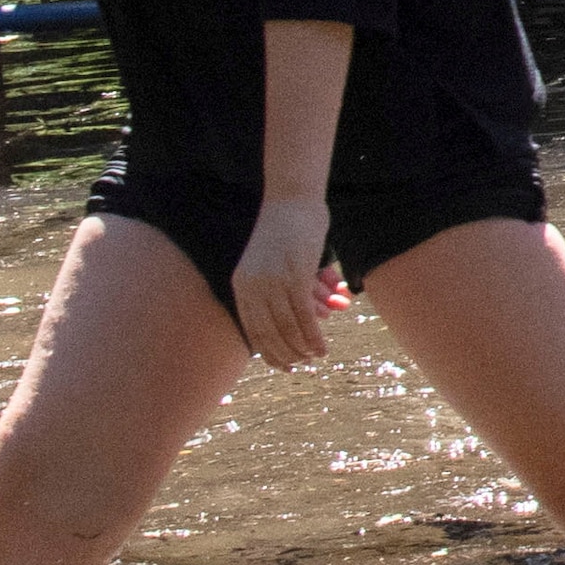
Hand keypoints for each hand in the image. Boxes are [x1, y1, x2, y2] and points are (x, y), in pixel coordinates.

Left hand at [229, 194, 347, 369]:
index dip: (268, 352)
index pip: (252, 329)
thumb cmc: (283, 230)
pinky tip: (322, 347)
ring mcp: (274, 282)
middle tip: (300, 365)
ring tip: (314, 357)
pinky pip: (304, 316)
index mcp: (242, 285)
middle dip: (286, 354)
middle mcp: (254, 287)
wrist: (292, 199)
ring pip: (288, 328)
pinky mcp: (295, 276)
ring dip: (302, 348)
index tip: (282, 365)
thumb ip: (268, 288)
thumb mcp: (266, 262)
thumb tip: (282, 316)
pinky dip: (313, 336)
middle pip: (270, 333)